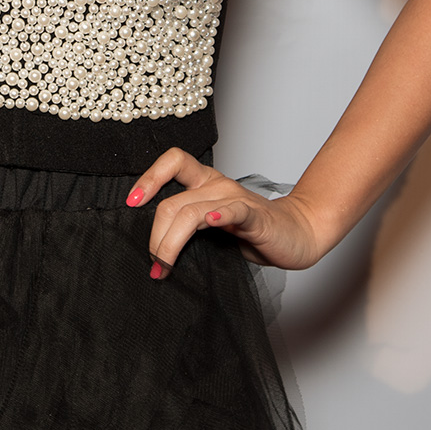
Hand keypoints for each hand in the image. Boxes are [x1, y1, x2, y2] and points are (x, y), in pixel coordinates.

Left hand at [128, 148, 324, 274]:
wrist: (299, 234)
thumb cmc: (255, 232)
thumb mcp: (212, 226)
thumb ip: (188, 227)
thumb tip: (152, 247)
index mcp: (205, 183)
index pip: (172, 163)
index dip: (149, 178)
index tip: (131, 203)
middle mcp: (217, 185)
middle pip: (172, 202)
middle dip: (156, 237)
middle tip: (154, 264)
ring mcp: (236, 199)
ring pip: (192, 212)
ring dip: (171, 242)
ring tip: (165, 266)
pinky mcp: (255, 216)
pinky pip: (233, 210)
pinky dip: (219, 215)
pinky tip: (211, 224)